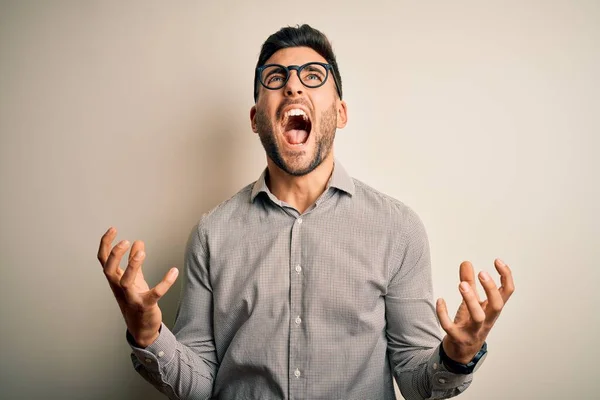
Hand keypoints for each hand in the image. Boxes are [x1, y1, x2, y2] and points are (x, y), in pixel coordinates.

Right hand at [97, 227, 178, 346]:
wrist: (142, 328)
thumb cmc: (136, 300)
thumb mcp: (136, 279)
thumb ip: (135, 261)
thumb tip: (138, 241)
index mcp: (115, 280)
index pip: (104, 260)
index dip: (106, 244)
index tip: (113, 229)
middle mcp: (119, 289)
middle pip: (108, 270)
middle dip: (115, 255)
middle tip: (126, 241)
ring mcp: (131, 298)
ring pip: (126, 282)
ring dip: (132, 266)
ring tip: (142, 252)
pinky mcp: (146, 306)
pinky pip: (155, 294)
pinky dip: (164, 283)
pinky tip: (174, 271)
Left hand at [436, 259, 514, 363]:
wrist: (462, 352)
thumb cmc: (469, 324)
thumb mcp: (471, 303)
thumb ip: (469, 282)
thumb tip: (466, 262)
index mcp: (492, 310)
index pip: (506, 292)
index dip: (506, 276)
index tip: (497, 261)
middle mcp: (486, 321)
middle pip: (497, 306)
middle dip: (491, 289)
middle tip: (482, 273)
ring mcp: (473, 331)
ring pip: (478, 317)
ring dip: (471, 300)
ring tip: (462, 285)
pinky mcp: (457, 338)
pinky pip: (451, 327)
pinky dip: (444, 314)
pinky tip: (440, 300)